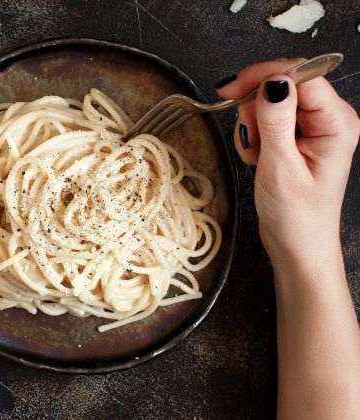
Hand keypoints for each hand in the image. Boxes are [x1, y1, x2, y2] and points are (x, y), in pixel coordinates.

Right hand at [217, 59, 358, 259]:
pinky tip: (258, 157)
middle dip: (256, 104)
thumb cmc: (296, 216)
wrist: (297, 246)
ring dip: (253, 124)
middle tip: (248, 135)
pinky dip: (254, 134)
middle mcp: (329, 118)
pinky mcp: (297, 136)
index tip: (231, 90)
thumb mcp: (280, 166)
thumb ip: (275, 120)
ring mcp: (313, 126)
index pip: (302, 75)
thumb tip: (272, 80)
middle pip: (285, 83)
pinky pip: (268, 118)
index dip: (265, 76)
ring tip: (257, 154)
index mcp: (337, 122)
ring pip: (272, 100)